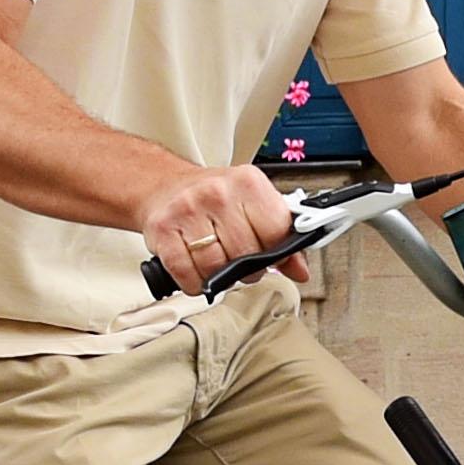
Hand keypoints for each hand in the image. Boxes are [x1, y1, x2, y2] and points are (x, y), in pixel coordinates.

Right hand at [134, 156, 301, 295]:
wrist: (164, 186)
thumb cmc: (212, 198)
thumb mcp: (253, 204)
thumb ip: (280, 235)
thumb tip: (300, 269)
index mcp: (248, 183)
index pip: (277, 230)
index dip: (277, 251)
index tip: (271, 253)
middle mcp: (218, 193)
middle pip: (246, 254)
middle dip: (247, 267)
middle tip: (239, 260)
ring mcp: (188, 210)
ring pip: (216, 268)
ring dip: (219, 276)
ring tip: (217, 262)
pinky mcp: (163, 230)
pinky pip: (188, 275)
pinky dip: (194, 282)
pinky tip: (197, 268)